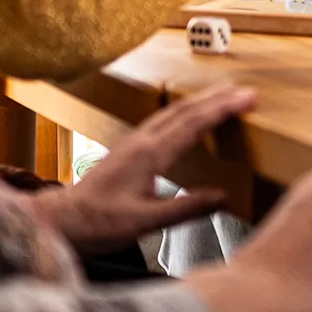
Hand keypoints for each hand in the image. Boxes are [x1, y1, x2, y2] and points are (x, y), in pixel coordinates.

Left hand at [31, 84, 255, 250]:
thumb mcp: (146, 222)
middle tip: (244, 90)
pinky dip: (184, 113)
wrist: (65, 218)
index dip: (222, 109)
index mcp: (148, 154)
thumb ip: (185, 209)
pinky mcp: (128, 148)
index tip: (247, 98)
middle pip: (183, 111)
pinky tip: (188, 118)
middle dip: (216, 98)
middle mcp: (141, 141)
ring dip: (200, 102)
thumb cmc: (100, 222)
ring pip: (172, 113)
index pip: (192, 124)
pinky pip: (162, 121)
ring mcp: (133, 142)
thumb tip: (223, 196)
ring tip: (223, 96)